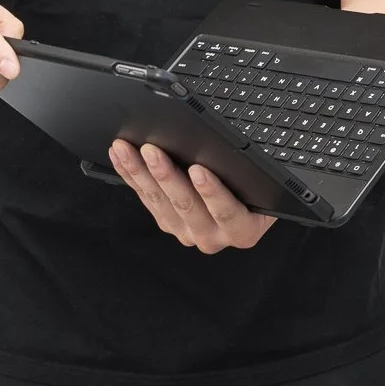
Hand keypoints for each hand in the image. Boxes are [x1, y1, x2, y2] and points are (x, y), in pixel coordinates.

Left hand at [110, 140, 275, 253]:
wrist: (251, 204)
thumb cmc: (259, 187)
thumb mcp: (263, 182)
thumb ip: (249, 173)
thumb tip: (228, 149)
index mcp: (243, 230)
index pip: (227, 212)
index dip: (212, 192)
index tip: (199, 170)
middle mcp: (215, 236)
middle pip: (187, 206)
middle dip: (166, 175)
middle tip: (152, 150)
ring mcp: (188, 232)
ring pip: (161, 203)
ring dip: (141, 174)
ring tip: (128, 150)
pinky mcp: (168, 223)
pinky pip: (147, 199)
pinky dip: (132, 176)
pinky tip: (121, 158)